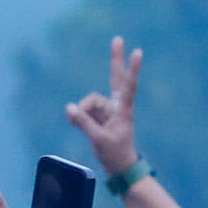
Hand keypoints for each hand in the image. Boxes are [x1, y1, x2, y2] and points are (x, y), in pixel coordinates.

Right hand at [61, 38, 142, 179]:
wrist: (119, 168)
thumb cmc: (115, 154)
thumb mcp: (98, 139)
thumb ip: (83, 122)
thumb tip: (69, 107)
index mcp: (123, 110)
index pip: (128, 86)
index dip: (132, 69)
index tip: (138, 52)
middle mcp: (116, 106)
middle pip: (115, 78)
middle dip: (115, 60)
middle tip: (118, 39)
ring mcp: (108, 110)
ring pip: (89, 102)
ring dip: (81, 113)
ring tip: (81, 128)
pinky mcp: (99, 117)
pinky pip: (84, 111)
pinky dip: (79, 117)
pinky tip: (75, 124)